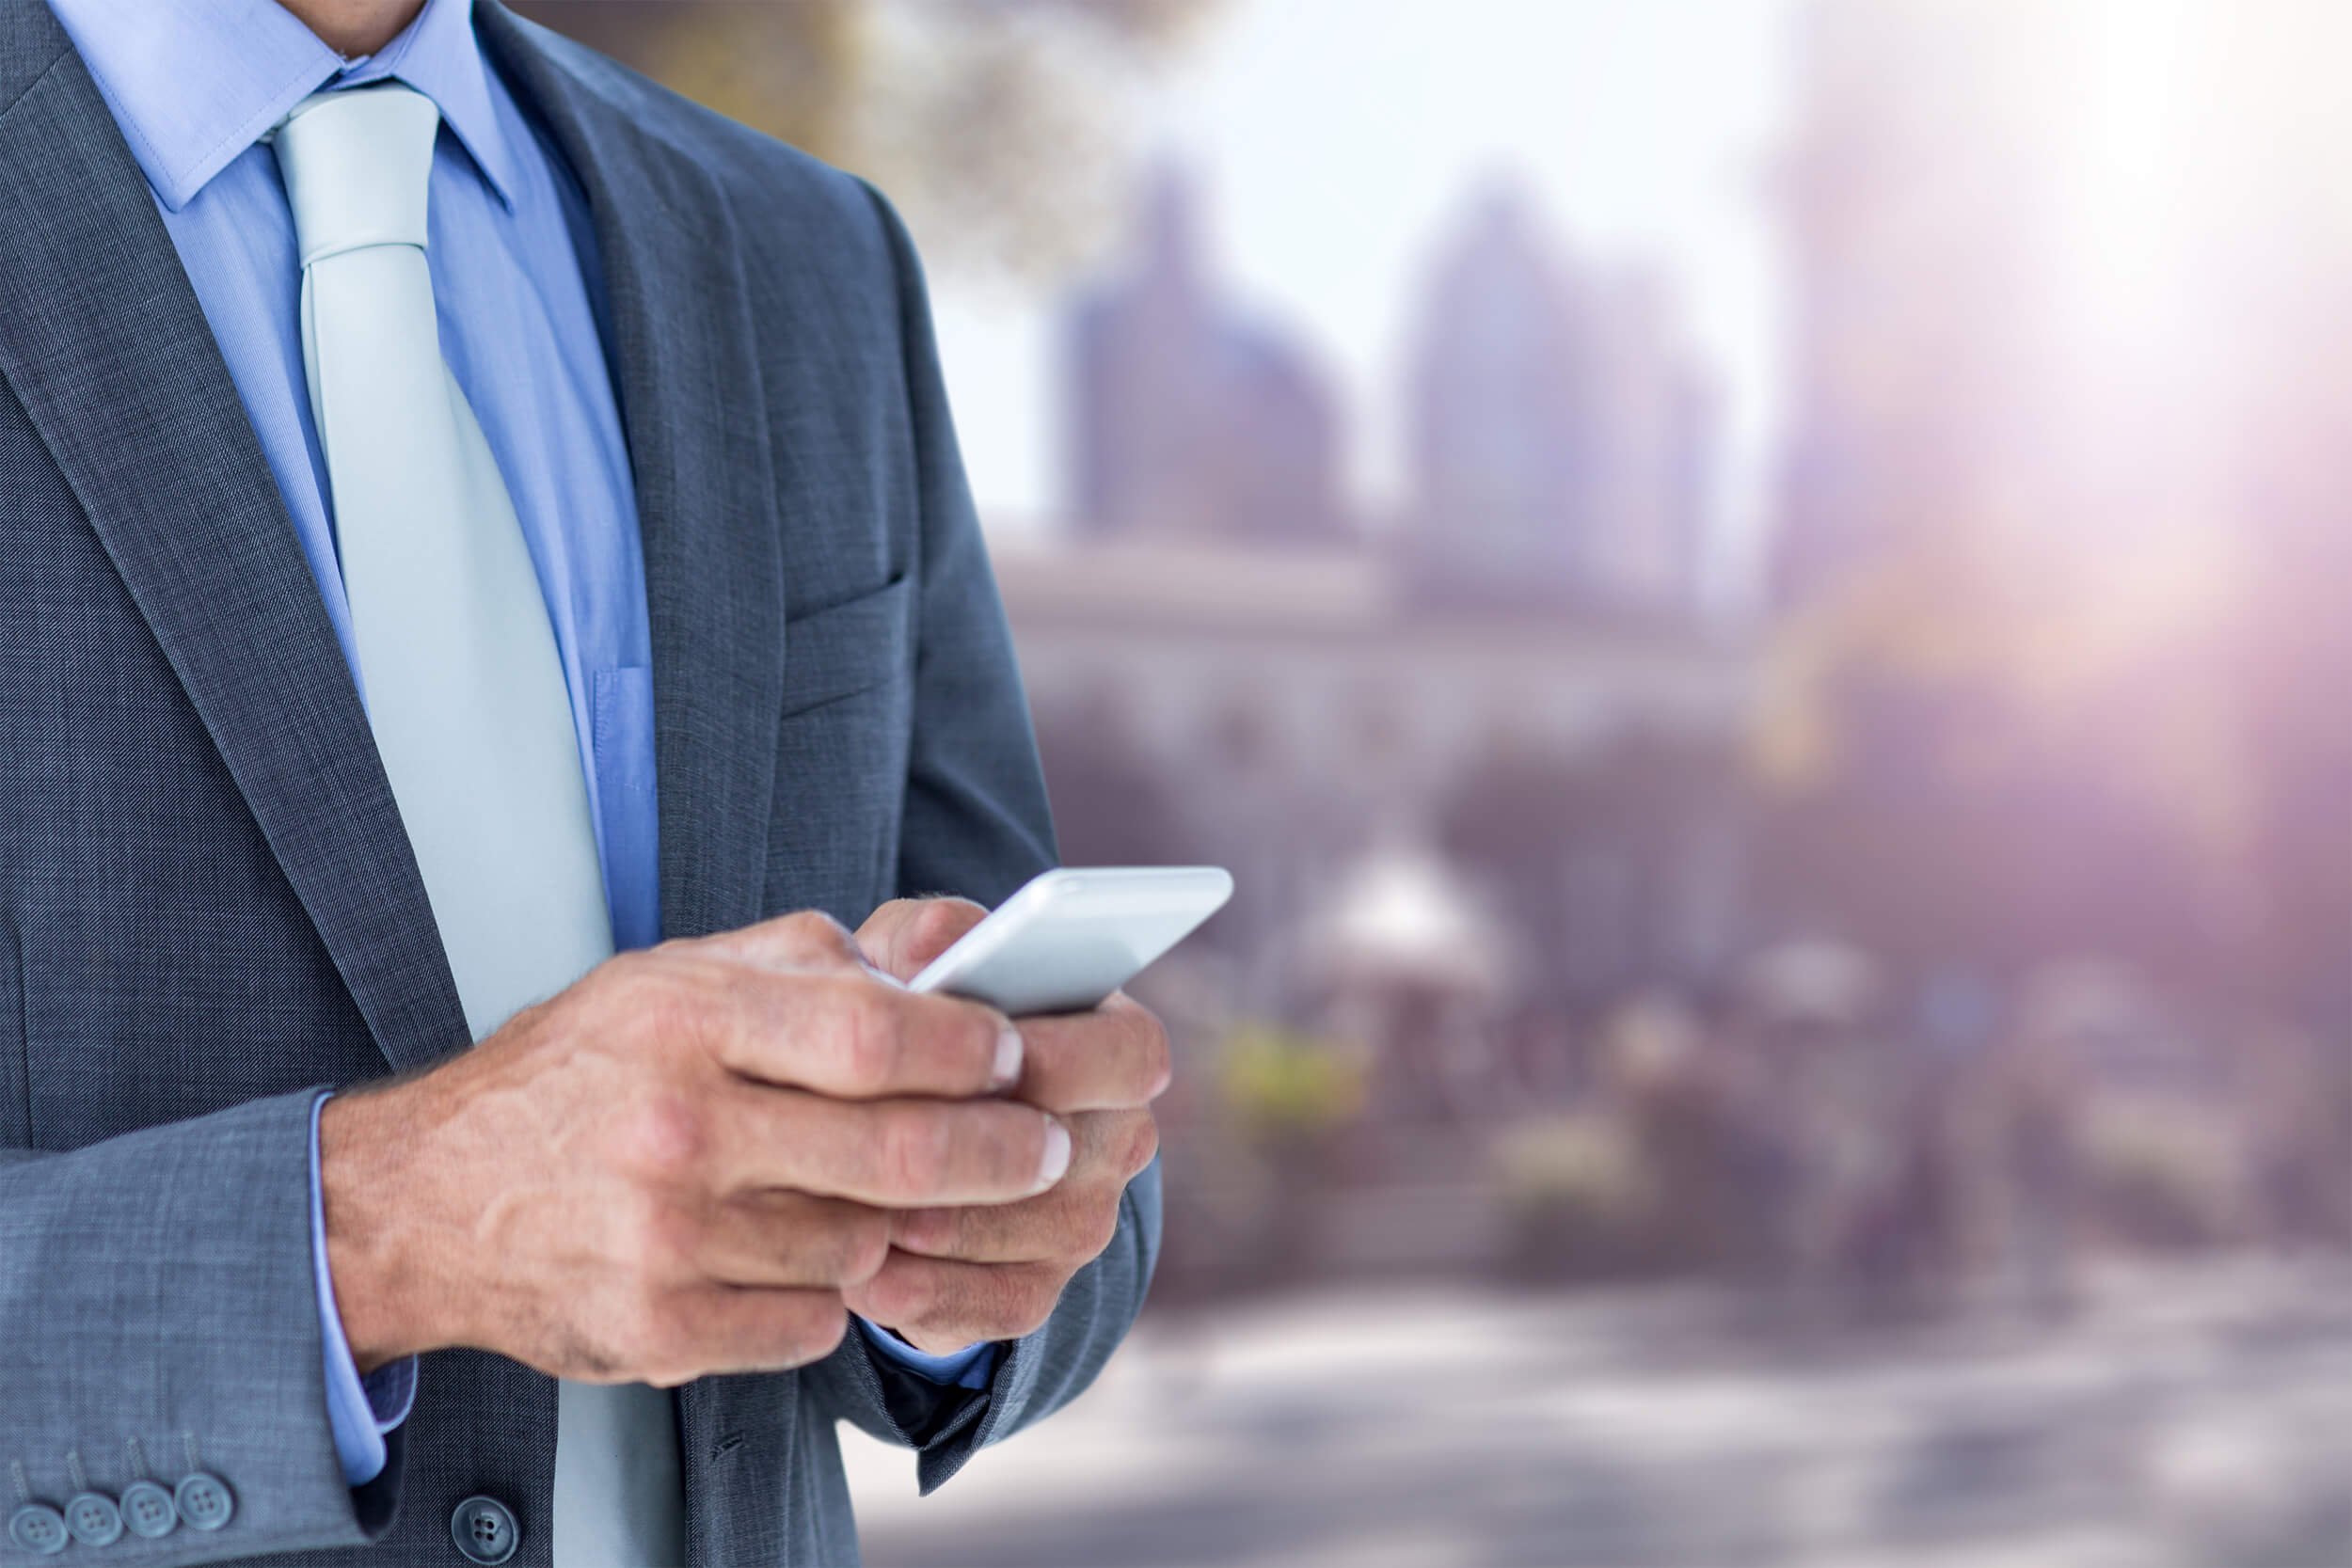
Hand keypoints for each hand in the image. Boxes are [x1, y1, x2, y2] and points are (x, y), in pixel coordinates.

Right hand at [317, 911, 1069, 1385]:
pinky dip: (829, 1298)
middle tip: (1048, 1149)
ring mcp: (664, 1239)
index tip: (1015, 1056)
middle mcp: (675, 1127)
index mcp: (684, 1020)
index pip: (875, 1034)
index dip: (970, 1051)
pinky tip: (797, 1260)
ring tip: (886, 1199)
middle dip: (1003, 1155)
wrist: (424, 1200)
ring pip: (864, 1246)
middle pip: (898, 1153)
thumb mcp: (673, 977)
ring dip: (900, 1228)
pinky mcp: (654, 1331)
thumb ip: (811, 960)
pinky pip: (809, 1326)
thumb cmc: (579, 1073)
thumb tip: (951, 955)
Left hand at [842, 898, 1168, 1353]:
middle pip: (1076, 1156)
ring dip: (936, 1225)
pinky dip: (921, 1291)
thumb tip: (940, 943)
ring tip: (849, 1205)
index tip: (994, 1058)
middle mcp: (1119, 1139)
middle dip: (978, 1152)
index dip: (1069, 1058)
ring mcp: (1084, 1223)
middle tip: (891, 1142)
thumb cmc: (914, 1019)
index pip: (1134, 1053)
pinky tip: (858, 1268)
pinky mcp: (1035, 1293)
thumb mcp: (911, 962)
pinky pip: (991, 1305)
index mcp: (1115, 1043)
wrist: (894, 1123)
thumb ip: (926, 936)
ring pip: (1027, 1235)